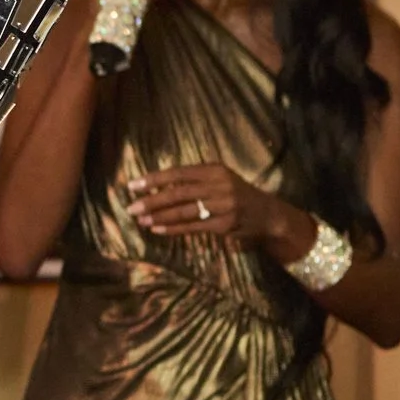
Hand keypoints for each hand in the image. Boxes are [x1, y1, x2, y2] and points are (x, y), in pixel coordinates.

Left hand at [128, 162, 310, 256]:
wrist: (268, 213)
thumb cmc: (237, 194)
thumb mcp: (219, 179)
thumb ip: (193, 181)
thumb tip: (157, 187)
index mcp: (215, 169)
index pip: (178, 173)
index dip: (154, 179)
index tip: (133, 185)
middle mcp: (219, 185)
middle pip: (178, 192)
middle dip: (152, 200)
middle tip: (131, 207)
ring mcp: (223, 205)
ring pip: (184, 211)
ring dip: (160, 216)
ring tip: (141, 220)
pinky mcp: (224, 224)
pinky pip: (193, 227)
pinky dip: (174, 229)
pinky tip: (158, 230)